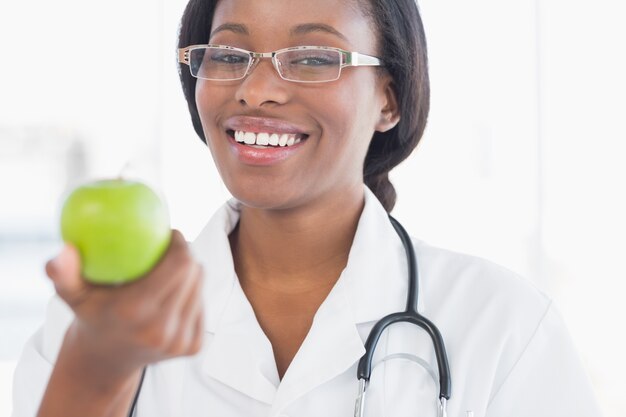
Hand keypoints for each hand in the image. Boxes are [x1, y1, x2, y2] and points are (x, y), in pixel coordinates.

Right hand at [45, 230, 203, 378]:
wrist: (105, 362)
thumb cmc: (91, 315)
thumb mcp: (72, 295)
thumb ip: (63, 273)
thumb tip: (65, 250)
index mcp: (136, 311)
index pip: (180, 264)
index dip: (181, 243)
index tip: (170, 234)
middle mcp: (162, 329)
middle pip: (195, 272)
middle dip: (186, 254)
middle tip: (172, 246)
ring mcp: (180, 341)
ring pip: (201, 287)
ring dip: (191, 273)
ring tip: (171, 270)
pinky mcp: (193, 347)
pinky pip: (203, 306)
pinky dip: (192, 294)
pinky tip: (174, 294)